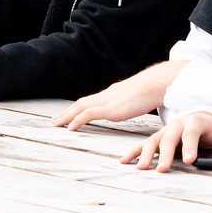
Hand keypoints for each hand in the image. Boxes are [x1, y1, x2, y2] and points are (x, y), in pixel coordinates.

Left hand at [53, 61, 186, 129]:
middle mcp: (106, 95)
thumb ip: (131, 102)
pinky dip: (77, 120)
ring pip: (80, 107)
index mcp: (112, 93)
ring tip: (57, 123)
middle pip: (81, 103)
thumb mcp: (137, 97)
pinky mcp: (110, 108)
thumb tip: (131, 105)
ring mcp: (107, 101)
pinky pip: (88, 114)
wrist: (156, 84)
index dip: (78, 107)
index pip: (90, 100)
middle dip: (67, 111)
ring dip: (67, 116)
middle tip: (56, 120)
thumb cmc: (151, 91)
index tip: (69, 113)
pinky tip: (70, 127)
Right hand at [125, 111, 211, 172]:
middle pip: (169, 138)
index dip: (190, 146)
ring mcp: (165, 131)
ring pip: (153, 141)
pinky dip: (134, 152)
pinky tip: (125, 161)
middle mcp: (177, 125)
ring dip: (146, 154)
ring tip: (142, 168)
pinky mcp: (158, 138)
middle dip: (165, 154)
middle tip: (163, 169)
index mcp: (194, 122)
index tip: (190, 160)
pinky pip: (144, 144)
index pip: (191, 133)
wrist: (201, 117)